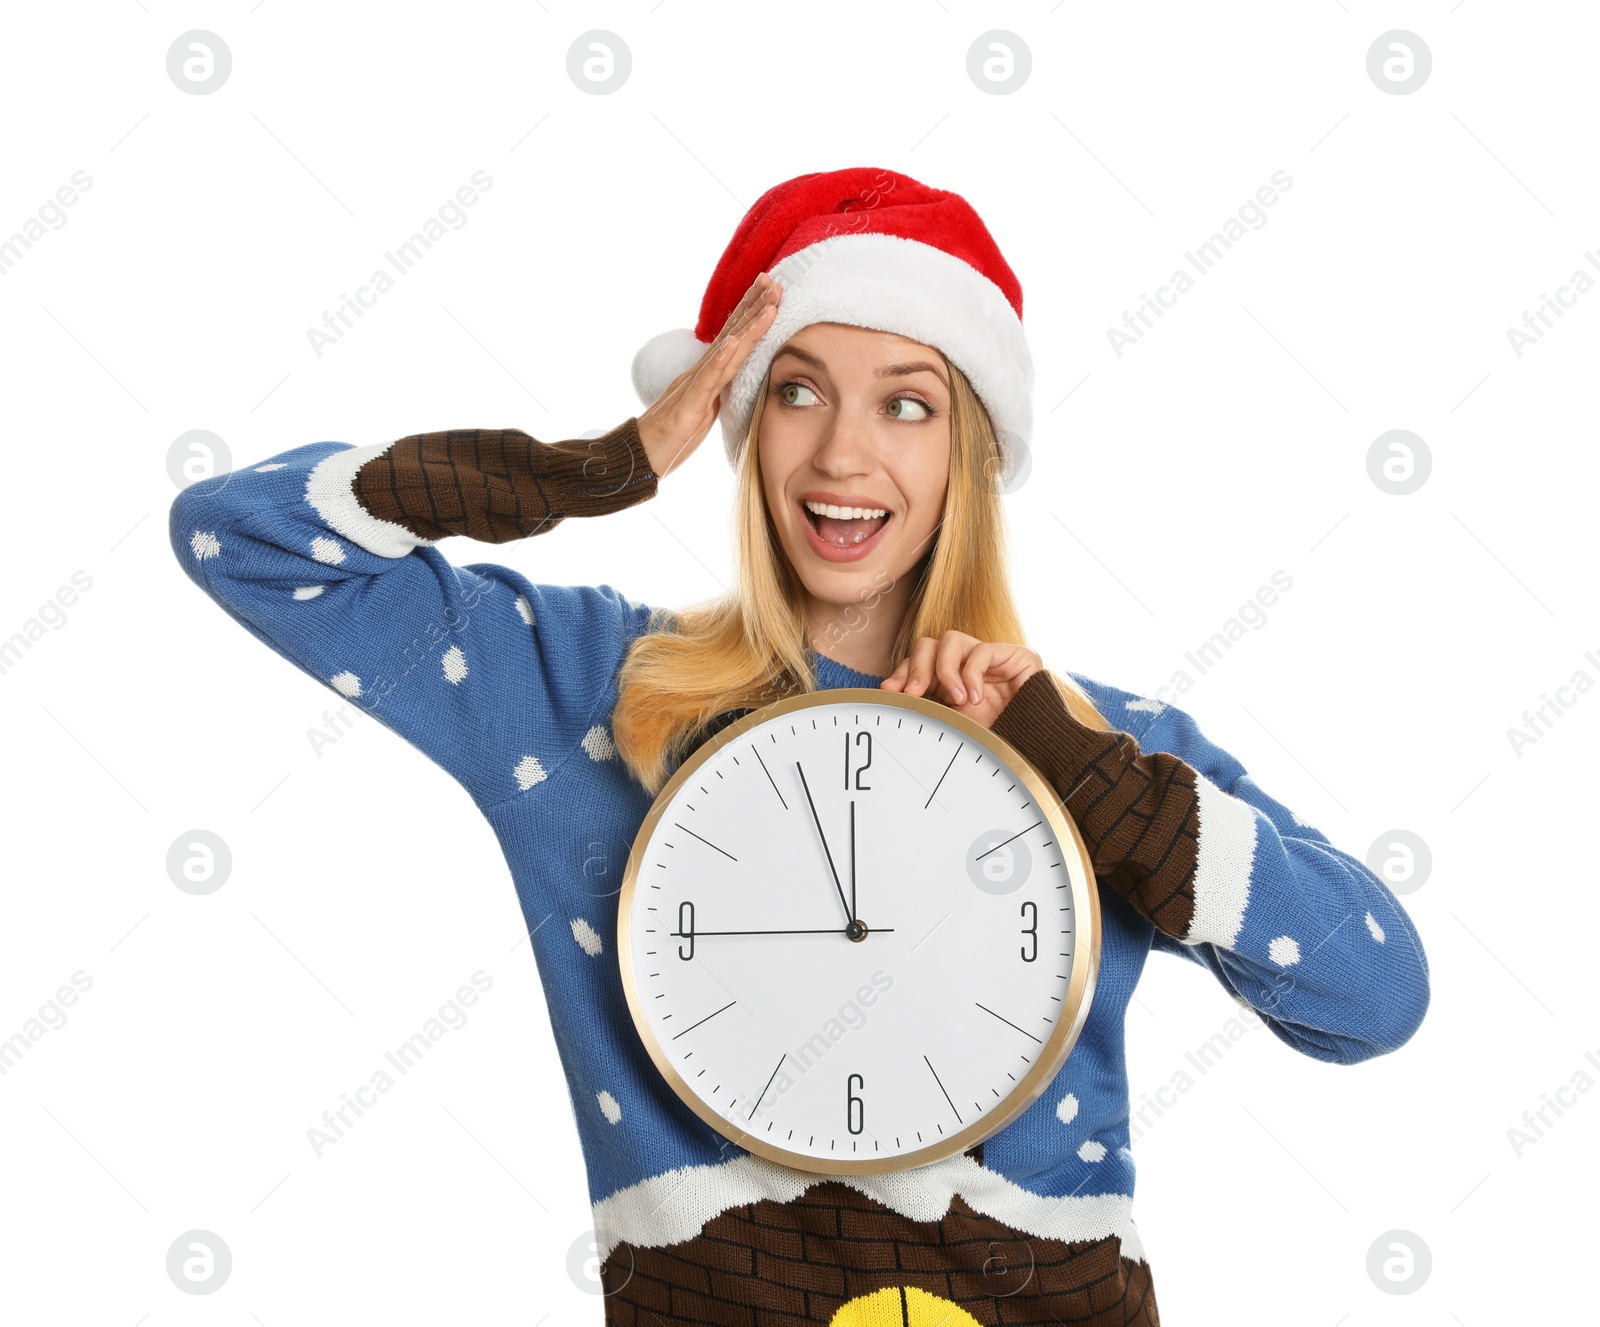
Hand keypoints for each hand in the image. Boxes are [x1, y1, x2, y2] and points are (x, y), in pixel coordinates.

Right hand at [635, 272, 781, 479]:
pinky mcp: (686, 410)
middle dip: (753, 307)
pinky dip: (719, 361)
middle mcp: (698, 375)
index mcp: (704, 377)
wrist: (634, 463)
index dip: (751, 314)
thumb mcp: (700, 414)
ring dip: (747, 327)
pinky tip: (732, 343)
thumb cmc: (666, 442)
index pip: (731, 340)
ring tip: (768, 304)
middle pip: (730, 336)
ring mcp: (691, 390)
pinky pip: (704, 382)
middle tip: (773, 279)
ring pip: (724, 353)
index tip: (770, 290)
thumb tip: (731, 380)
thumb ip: (714, 393)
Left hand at [879, 630, 1043, 728]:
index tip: (890, 691)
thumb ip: (928, 708)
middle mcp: (967, 665)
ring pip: (951, 639)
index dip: (903, 673)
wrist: (1035, 752)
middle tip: (914, 694)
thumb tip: (893, 699)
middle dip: (917, 668)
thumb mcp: (953, 725)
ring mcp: (990, 658)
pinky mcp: (1015, 655)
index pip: (919, 662)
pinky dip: (972, 675)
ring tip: (955, 700)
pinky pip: (981, 651)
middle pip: (929, 644)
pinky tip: (974, 698)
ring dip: (944, 670)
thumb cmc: (995, 742)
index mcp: (950, 681)